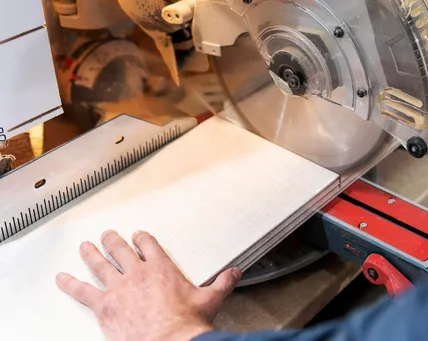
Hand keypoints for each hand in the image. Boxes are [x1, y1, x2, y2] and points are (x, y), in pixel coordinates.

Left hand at [56, 230, 241, 340]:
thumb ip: (222, 283)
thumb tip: (234, 274)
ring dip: (92, 255)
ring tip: (85, 247)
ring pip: (101, 266)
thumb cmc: (186, 323)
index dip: (143, 238)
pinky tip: (62, 279)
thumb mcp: (211, 299)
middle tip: (107, 234)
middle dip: (113, 240)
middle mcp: (138, 273)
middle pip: (122, 250)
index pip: (149, 246)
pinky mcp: (104, 306)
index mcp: (162, 268)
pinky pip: (82, 292)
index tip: (139, 235)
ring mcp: (119, 288)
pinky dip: (70, 284)